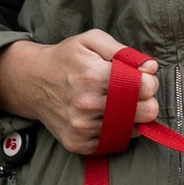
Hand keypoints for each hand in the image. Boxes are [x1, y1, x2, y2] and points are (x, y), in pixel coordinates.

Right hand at [0, 30, 157, 154]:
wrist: (32, 81)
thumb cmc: (67, 59)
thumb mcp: (92, 41)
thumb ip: (124, 52)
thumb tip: (151, 68)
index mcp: (92, 75)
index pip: (144, 87)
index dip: (149, 82)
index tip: (141, 79)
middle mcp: (86, 104)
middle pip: (145, 112)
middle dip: (147, 101)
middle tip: (133, 94)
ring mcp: (81, 127)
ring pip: (133, 129)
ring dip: (132, 117)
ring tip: (116, 104)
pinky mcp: (78, 144)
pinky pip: (115, 142)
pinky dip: (117, 130)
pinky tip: (106, 117)